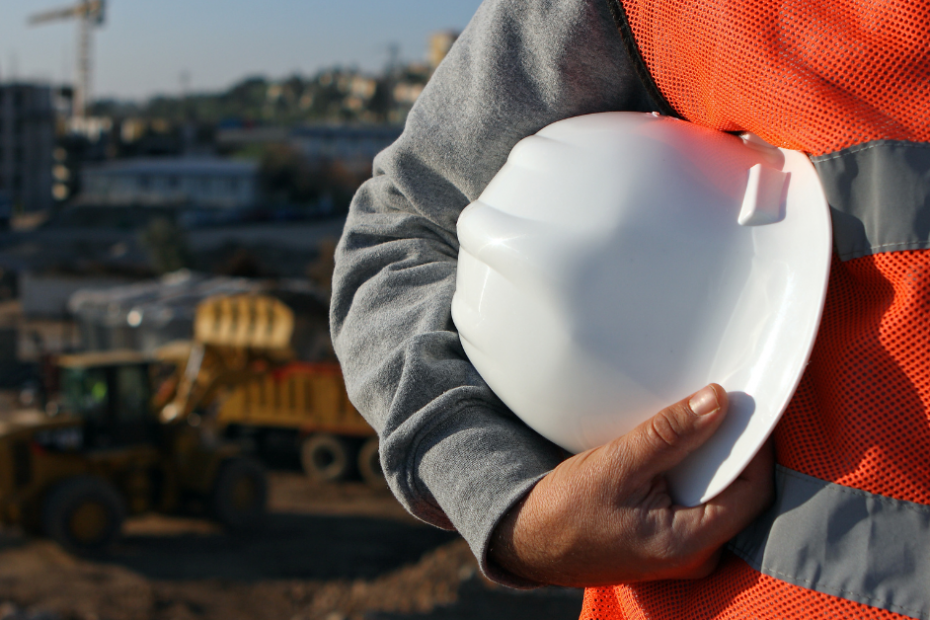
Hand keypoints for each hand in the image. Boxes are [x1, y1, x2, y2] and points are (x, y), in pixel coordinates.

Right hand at [488, 384, 773, 586]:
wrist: (529, 540)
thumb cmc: (566, 511)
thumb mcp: (618, 464)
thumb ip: (670, 434)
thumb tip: (717, 401)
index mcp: (689, 543)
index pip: (752, 490)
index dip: (754, 446)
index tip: (743, 407)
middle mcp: (695, 554)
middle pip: (739, 492)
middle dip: (729, 448)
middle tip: (715, 407)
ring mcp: (682, 550)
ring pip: (717, 494)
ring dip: (707, 458)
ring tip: (689, 425)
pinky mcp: (668, 539)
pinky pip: (696, 500)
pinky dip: (689, 472)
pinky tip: (671, 450)